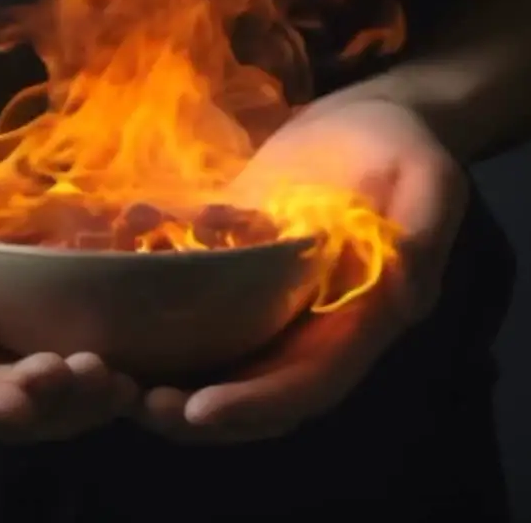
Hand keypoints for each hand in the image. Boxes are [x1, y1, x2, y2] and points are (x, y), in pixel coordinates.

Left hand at [138, 98, 467, 443]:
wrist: (367, 119)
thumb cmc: (401, 145)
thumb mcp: (427, 176)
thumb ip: (422, 234)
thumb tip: (404, 297)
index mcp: (360, 323)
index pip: (310, 384)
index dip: (258, 404)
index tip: (200, 410)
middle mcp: (311, 329)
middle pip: (255, 394)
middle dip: (198, 411)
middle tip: (137, 404)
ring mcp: (269, 307)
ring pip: (218, 366)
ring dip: (167, 380)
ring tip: (109, 374)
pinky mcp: (234, 277)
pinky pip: (191, 313)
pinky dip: (150, 321)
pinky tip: (103, 307)